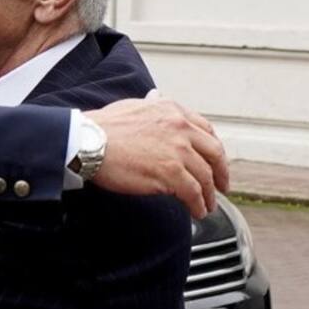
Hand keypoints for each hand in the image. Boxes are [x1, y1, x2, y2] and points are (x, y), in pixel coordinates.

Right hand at [83, 95, 228, 219]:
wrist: (87, 142)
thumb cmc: (102, 126)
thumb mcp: (133, 105)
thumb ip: (152, 103)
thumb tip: (157, 96)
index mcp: (173, 111)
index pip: (206, 131)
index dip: (213, 149)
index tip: (214, 161)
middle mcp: (181, 128)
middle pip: (214, 154)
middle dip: (221, 173)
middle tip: (222, 185)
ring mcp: (178, 151)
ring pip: (206, 177)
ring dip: (210, 195)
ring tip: (208, 205)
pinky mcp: (171, 174)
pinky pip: (194, 193)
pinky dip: (199, 205)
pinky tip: (197, 211)